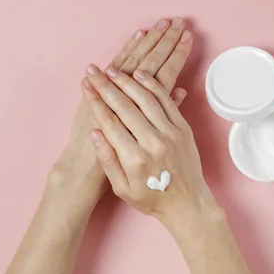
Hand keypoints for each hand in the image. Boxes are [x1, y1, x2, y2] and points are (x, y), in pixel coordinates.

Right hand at [81, 63, 221, 224]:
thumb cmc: (152, 199)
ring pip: (146, 99)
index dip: (96, 101)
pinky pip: (167, 101)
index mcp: (135, 159)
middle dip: (106, 86)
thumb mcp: (122, 188)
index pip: (110, 122)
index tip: (86, 85)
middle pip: (125, 106)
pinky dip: (153, 86)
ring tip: (112, 70)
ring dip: (127, 81)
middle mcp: (153, 143)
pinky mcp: (183, 128)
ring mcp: (171, 133)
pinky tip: (140, 74)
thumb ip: (107, 160)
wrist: (187, 204)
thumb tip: (95, 132)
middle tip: (93, 70)